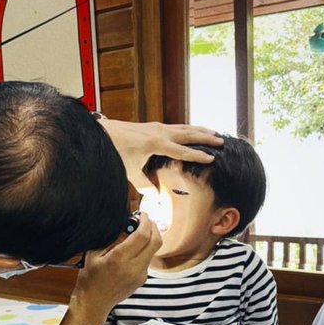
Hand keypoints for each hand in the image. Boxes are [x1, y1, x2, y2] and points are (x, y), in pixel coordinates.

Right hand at [72, 213, 160, 313]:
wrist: (94, 303)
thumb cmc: (90, 279)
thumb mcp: (93, 254)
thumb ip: (109, 239)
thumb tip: (124, 224)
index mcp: (119, 259)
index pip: (142, 235)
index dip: (146, 221)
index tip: (143, 214)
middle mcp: (133, 267)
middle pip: (156, 241)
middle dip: (154, 227)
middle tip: (146, 220)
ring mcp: (140, 275)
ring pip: (153, 250)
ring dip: (150, 238)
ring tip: (138, 233)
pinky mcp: (142, 280)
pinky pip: (147, 260)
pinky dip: (144, 250)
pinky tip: (133, 249)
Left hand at [101, 120, 222, 189]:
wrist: (102, 133)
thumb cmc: (115, 151)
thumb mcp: (130, 171)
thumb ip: (145, 185)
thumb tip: (157, 199)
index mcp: (156, 144)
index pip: (182, 151)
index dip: (198, 155)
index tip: (213, 158)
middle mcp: (159, 132)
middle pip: (188, 134)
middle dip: (205, 137)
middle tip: (222, 141)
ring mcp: (156, 127)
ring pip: (184, 127)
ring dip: (199, 130)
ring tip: (213, 132)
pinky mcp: (153, 125)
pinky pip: (176, 126)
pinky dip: (188, 129)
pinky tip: (192, 131)